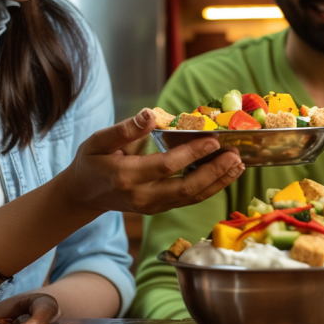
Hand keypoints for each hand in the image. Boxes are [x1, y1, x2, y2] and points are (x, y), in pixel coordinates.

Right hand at [62, 108, 244, 214]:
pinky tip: (227, 174)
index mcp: (126, 176)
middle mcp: (143, 197)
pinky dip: (211, 187)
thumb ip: (125, 129)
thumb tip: (150, 114)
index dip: (191, 154)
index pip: (165, 166)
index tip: (213, 140)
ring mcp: (154, 207)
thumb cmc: (92, 161)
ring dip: (218, 182)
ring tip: (239, 165)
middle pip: (185, 188)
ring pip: (192, 198)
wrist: (85, 194)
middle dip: (213, 172)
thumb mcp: (99, 141)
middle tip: (236, 155)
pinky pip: (190, 200)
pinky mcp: (162, 208)